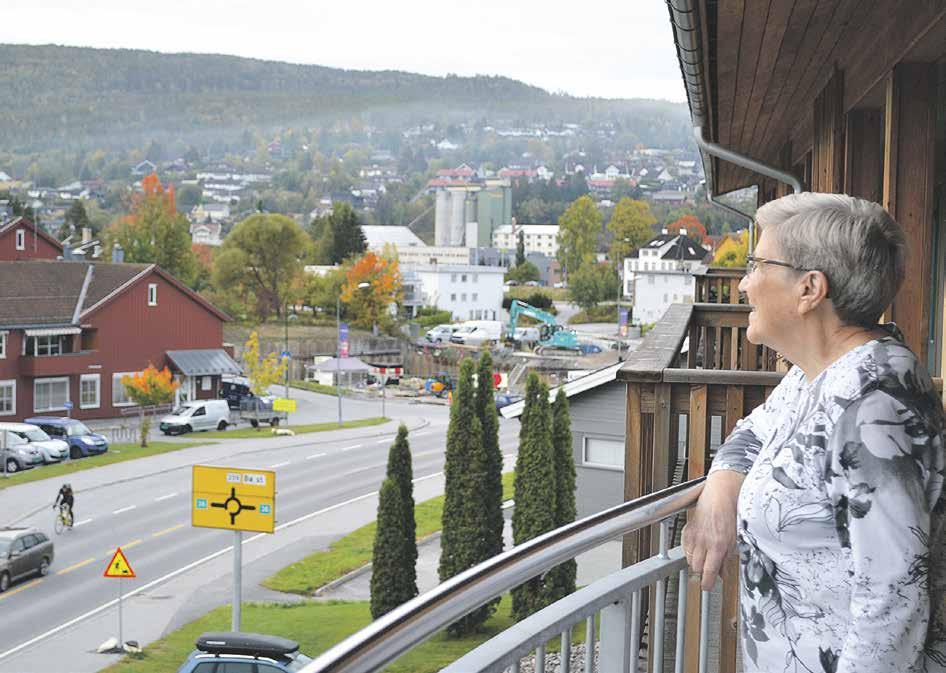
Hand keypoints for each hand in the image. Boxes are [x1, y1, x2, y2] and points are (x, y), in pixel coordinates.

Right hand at [682, 470, 743, 590]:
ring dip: (695, 562)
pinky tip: (697, 548)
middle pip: (696, 568)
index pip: (708, 573)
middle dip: (701, 572)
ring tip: (704, 559)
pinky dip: (689, 551)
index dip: (707, 584)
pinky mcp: (687, 529)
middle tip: (708, 572)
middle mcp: (704, 542)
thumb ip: (727, 559)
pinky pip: (684, 547)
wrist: (721, 494)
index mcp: (718, 546)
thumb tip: (723, 574)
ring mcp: (694, 535)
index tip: (708, 586)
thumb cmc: (731, 513)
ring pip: (689, 559)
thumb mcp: (735, 540)